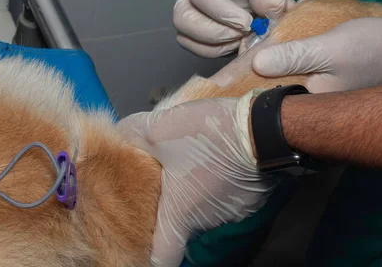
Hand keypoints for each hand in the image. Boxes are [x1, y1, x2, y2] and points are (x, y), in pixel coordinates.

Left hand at [117, 90, 274, 266]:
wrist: (263, 129)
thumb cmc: (207, 137)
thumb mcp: (159, 128)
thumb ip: (132, 133)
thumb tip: (119, 134)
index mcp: (180, 216)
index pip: (162, 259)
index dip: (149, 258)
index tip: (143, 244)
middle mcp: (206, 222)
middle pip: (183, 223)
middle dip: (173, 203)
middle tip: (165, 175)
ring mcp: (233, 212)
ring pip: (206, 206)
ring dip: (199, 188)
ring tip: (197, 158)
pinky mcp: (251, 198)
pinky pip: (228, 194)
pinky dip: (221, 180)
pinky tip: (220, 156)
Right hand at [174, 0, 310, 57]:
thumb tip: (269, 13)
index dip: (222, 14)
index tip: (248, 22)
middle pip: (183, 19)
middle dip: (213, 34)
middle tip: (244, 33)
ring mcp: (200, 3)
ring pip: (189, 36)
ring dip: (217, 46)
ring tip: (248, 38)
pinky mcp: (212, 18)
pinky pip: (206, 43)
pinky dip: (225, 47)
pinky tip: (248, 39)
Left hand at [253, 11, 381, 92]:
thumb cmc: (373, 47)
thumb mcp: (329, 50)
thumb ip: (294, 56)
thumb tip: (256, 63)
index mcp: (312, 98)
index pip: (271, 85)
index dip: (258, 60)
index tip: (257, 34)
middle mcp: (317, 93)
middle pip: (281, 63)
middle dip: (280, 33)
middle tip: (286, 9)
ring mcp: (327, 77)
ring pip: (297, 48)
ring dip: (296, 21)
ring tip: (306, 1)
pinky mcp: (336, 64)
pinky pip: (313, 43)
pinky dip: (312, 24)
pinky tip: (318, 3)